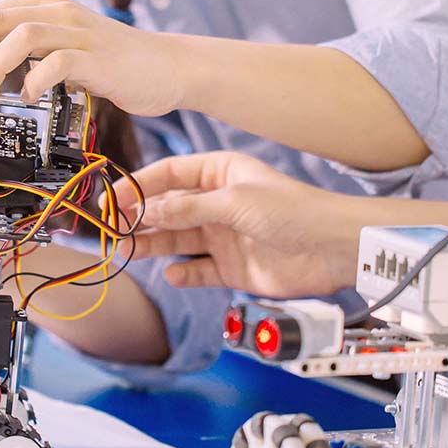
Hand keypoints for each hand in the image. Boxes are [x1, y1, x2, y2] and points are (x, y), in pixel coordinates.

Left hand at [0, 0, 184, 116]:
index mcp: (41, 5)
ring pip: (22, 34)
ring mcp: (78, 31)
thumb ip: (11, 29)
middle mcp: (56, 10)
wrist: (168, 67)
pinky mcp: (97, 56)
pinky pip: (58, 62)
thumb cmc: (109, 61)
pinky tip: (24, 96)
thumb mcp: (56, 41)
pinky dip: (35, 79)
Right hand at [110, 151, 358, 297]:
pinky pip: (198, 270)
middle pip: (169, 208)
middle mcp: (219, 203)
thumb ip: (189, 209)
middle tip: (114, 229)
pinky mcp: (232, 267)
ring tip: (130, 251)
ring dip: (154, 245)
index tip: (114, 198)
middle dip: (141, 217)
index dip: (140, 185)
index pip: (170, 175)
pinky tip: (171, 274)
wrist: (333, 248)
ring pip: (178, 239)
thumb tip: (148, 210)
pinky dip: (183, 273)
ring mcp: (224, 236)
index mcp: (221, 173)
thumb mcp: (235, 201)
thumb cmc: (295, 211)